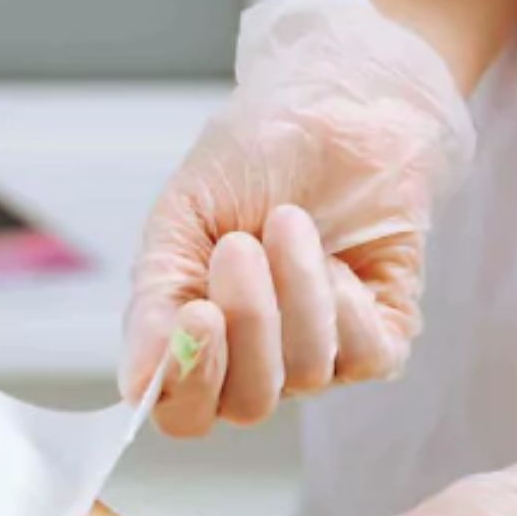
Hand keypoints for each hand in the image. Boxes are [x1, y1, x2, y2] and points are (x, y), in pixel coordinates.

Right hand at [122, 0, 473, 435]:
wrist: (339, 104)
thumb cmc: (252, 157)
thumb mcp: (181, 219)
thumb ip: (154, 301)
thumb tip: (135, 385)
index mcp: (193, 338)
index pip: (182, 411)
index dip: (186, 382)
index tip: (196, 312)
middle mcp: (254, 360)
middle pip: (244, 404)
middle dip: (247, 323)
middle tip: (239, 246)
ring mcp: (318, 354)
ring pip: (303, 375)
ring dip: (295, 291)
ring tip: (290, 222)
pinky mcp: (380, 336)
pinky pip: (362, 359)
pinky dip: (345, 305)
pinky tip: (338, 257)